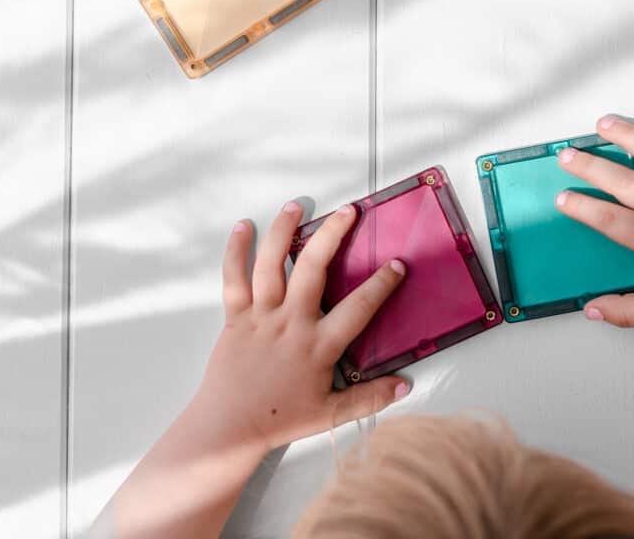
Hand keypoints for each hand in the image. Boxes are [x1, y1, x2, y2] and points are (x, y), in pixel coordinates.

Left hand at [191, 202, 409, 454]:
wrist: (227, 428)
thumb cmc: (280, 419)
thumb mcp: (331, 415)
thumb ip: (370, 398)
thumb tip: (406, 386)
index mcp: (318, 345)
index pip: (358, 308)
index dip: (381, 284)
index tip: (397, 263)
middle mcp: (290, 322)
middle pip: (312, 268)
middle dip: (333, 234)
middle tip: (348, 210)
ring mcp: (260, 316)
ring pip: (271, 264)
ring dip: (284, 230)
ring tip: (296, 205)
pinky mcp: (235, 316)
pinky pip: (233, 278)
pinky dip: (235, 250)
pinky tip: (243, 226)